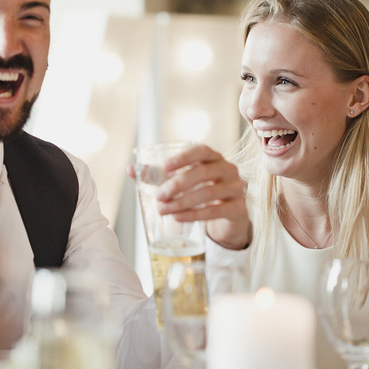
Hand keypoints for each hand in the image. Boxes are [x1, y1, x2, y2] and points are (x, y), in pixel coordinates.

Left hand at [129, 144, 250, 249]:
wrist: (229, 216)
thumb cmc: (202, 191)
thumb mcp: (183, 181)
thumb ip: (158, 175)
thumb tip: (130, 169)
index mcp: (214, 158)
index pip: (202, 151)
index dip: (184, 157)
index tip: (165, 167)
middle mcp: (228, 170)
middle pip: (203, 172)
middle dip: (178, 184)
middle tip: (159, 195)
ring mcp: (236, 189)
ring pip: (208, 193)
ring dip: (182, 202)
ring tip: (163, 209)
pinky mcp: (237, 209)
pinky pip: (215, 211)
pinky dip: (194, 215)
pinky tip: (178, 217)